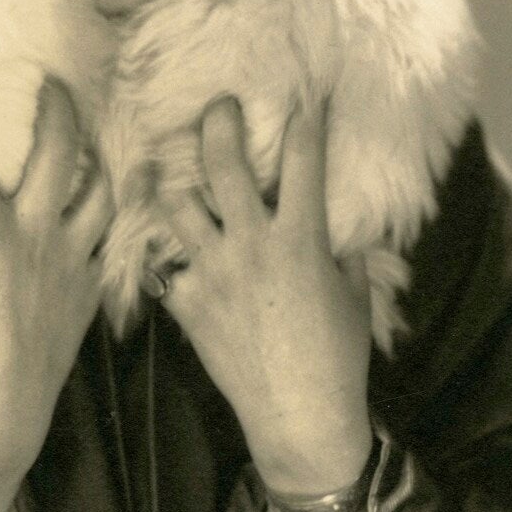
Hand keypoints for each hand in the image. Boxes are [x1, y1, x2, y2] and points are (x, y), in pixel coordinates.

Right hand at [0, 81, 111, 511]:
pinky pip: (111, 237)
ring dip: (95, 157)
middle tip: (53, 83)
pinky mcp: (90, 287)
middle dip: (56, 106)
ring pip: (100, 188)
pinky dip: (112, 213)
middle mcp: (35, 234)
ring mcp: (71, 259)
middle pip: (57, 150)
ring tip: (88, 142)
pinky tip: (106, 201)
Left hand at [159, 96, 372, 494]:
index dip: (305, 121)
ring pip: (176, 206)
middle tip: (217, 107)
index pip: (303, 161)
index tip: (305, 96)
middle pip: (223, 164)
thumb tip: (342, 234)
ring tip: (170, 171)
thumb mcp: (353, 295)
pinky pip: (160, 267)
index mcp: (302, 238)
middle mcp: (251, 245)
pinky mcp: (187, 305)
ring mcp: (213, 273)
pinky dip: (160, 256)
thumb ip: (344, 255)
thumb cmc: (338, 357)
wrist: (299, 415)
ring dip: (173, 185)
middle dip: (218, 124)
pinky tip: (158, 246)